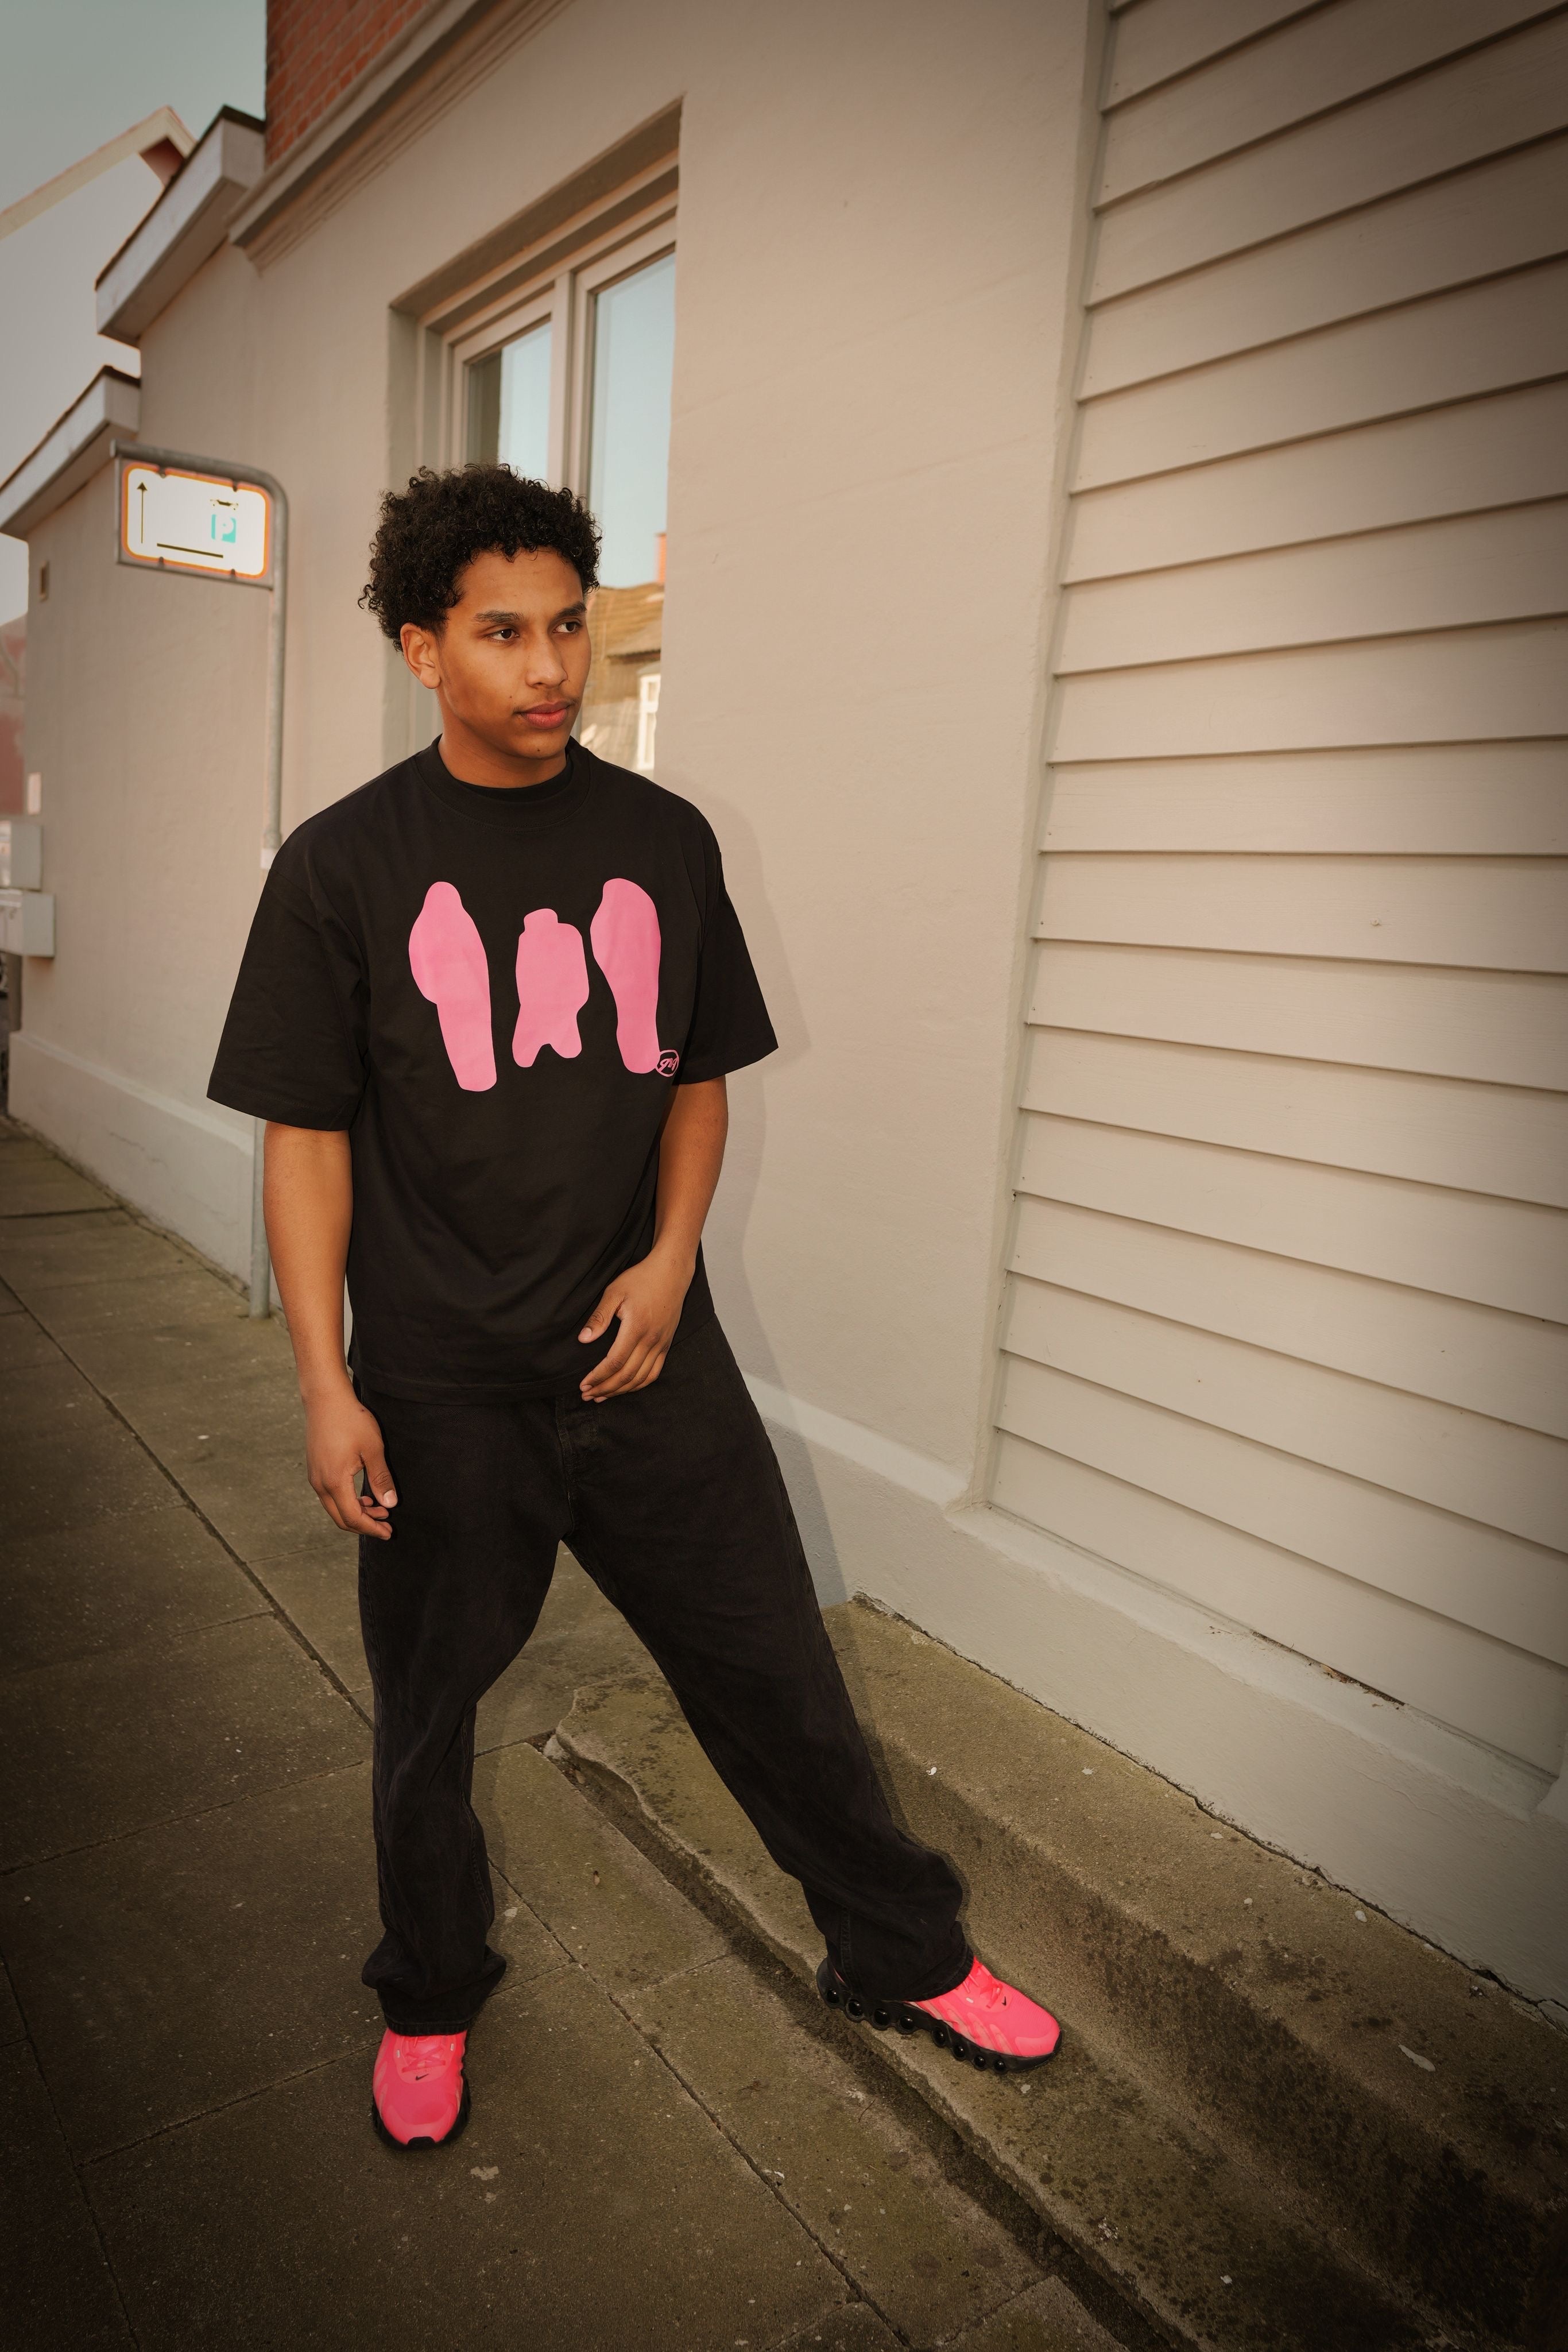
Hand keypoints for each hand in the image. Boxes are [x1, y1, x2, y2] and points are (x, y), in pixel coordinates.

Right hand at [303, 1383, 397, 1537]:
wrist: (325, 1399)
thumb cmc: (351, 1420)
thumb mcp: (373, 1449)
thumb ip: (381, 1478)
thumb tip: (390, 1504)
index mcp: (335, 1482)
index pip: (353, 1517)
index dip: (372, 1528)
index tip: (389, 1532)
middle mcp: (320, 1484)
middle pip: (341, 1518)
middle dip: (364, 1525)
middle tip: (386, 1525)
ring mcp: (315, 1477)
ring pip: (334, 1507)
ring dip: (356, 1513)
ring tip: (379, 1508)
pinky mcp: (315, 1469)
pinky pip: (330, 1496)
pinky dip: (346, 1502)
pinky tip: (362, 1495)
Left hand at [578, 1246, 692, 1400]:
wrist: (671, 1272)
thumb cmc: (641, 1279)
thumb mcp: (614, 1292)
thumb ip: (599, 1317)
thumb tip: (583, 1339)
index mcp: (637, 1328)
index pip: (615, 1362)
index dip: (598, 1377)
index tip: (583, 1385)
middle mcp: (651, 1340)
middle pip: (627, 1375)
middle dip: (605, 1388)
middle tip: (587, 1395)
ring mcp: (661, 1344)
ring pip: (641, 1378)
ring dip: (620, 1390)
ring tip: (602, 1396)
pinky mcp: (667, 1344)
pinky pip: (654, 1372)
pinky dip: (639, 1384)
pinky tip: (626, 1387)